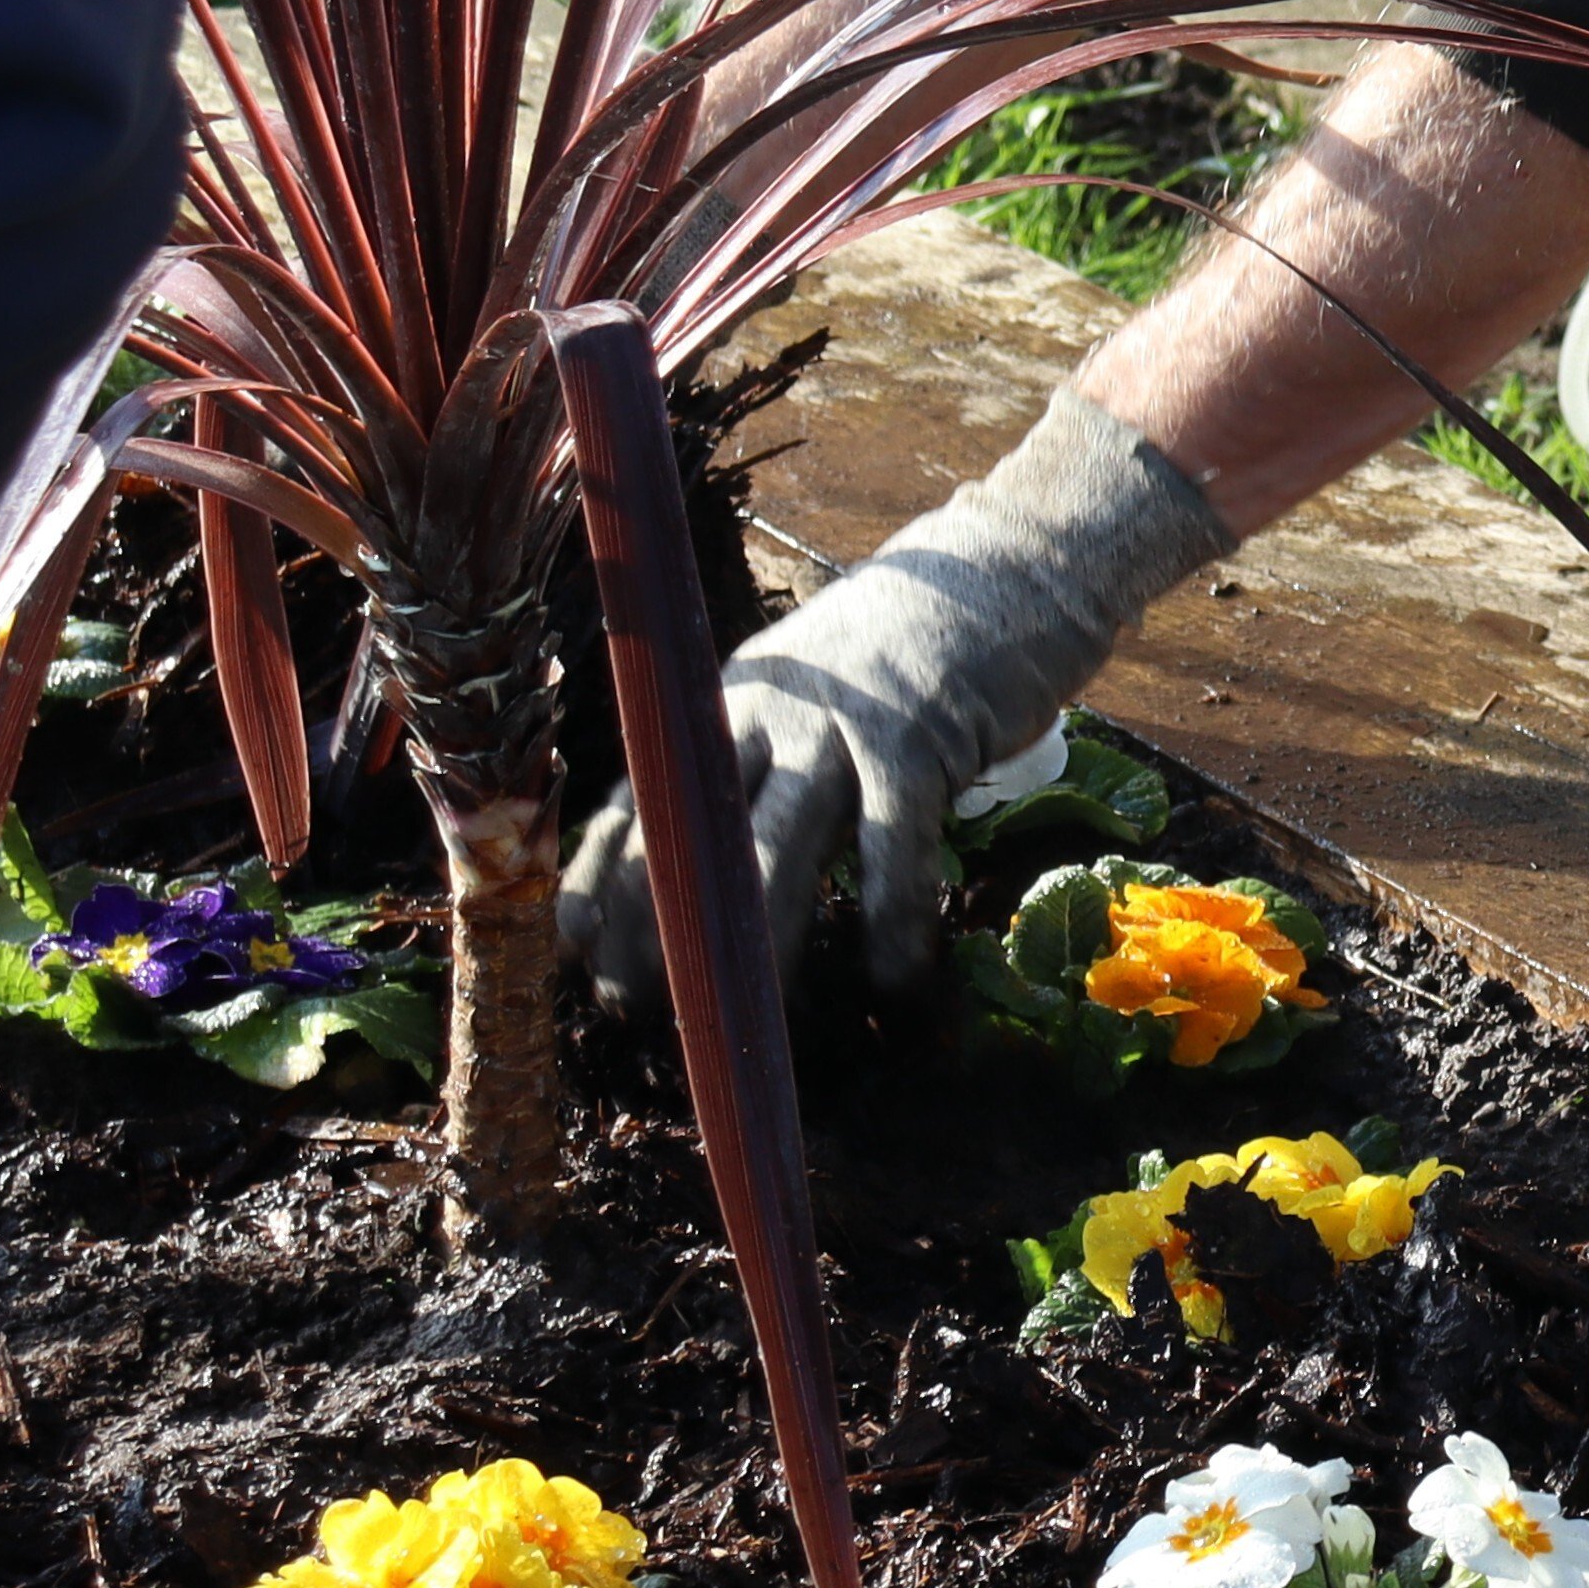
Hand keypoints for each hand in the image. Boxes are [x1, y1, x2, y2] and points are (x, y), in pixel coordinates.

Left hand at [555, 541, 1082, 1000]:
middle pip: (685, 838)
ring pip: (771, 852)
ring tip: (744, 1019)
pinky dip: (892, 924)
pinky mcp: (918, 742)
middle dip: (656, 932)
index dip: (598, 881)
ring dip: (753, 944)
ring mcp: (839, 728)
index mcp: (726, 701)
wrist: (1009, 568)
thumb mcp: (810, 686)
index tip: (580, 953)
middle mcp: (765, 713)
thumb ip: (766, 750)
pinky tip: (894, 979)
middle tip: (645, 1009)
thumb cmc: (914, 645)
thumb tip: (724, 849)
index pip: (636, 800)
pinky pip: (894, 853)